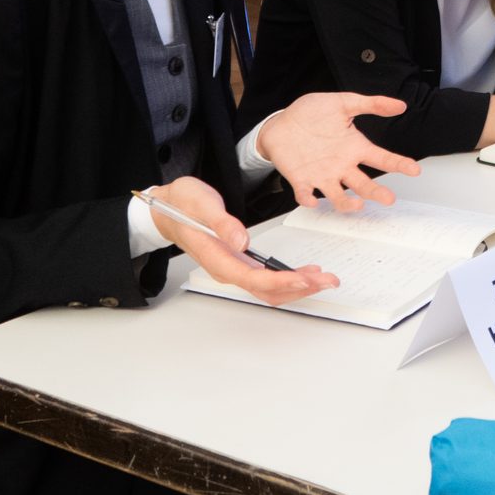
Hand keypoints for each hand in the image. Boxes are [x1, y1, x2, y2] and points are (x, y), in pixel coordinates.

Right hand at [149, 175, 336, 305]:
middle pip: (266, 290)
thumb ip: (222, 223)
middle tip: (328, 281)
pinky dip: (288, 279)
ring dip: (297, 286)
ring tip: (323, 279)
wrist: (167, 208)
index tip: (305, 279)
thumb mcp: (201, 204)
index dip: (282, 282)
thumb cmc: (182, 204)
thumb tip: (242, 241)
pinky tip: (304, 273)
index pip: (254, 279)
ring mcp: (232, 267)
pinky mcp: (238, 261)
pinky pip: (266, 279)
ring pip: (268, 288)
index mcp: (218, 258)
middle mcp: (226, 269)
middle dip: (299, 288)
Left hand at [259, 92, 423, 209]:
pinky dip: (309, 199)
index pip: (382, 158)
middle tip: (389, 198)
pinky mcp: (301, 180)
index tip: (414, 169)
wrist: (280, 123)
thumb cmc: (310, 114)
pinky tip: (312, 199)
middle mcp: (342, 166)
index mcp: (354, 148)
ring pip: (339, 197)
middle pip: (364, 184)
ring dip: (348, 203)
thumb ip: (371, 104)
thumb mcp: (342, 103)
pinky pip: (306, 194)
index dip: (399, 164)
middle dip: (377, 192)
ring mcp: (322, 175)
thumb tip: (400, 105)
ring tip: (357, 204)